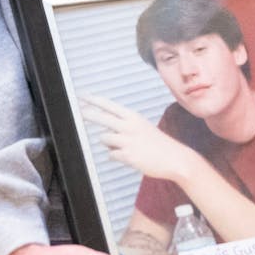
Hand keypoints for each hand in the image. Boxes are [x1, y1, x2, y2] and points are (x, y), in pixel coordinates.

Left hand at [81, 94, 195, 181]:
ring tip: (127, 147)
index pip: (109, 106)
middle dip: (89, 114)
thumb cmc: (158, 144)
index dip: (94, 101)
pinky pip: (112, 155)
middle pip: (102, 118)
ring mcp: (128, 141)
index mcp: (133, 117)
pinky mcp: (128, 156)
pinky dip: (117, 156)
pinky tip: (131, 157)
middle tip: (79, 111)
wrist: (175, 158)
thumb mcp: (142, 128)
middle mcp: (129, 126)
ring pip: (104, 139)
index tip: (82, 96)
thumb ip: (123, 128)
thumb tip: (103, 135)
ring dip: (110, 144)